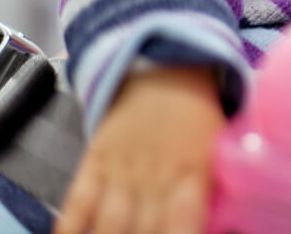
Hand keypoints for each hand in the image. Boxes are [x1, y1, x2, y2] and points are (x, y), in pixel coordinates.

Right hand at [54, 66, 226, 233]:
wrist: (166, 72)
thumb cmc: (197, 119)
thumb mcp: (217, 151)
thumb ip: (211, 190)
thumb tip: (220, 224)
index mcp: (193, 175)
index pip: (184, 225)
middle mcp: (156, 177)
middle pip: (144, 233)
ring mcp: (121, 171)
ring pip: (109, 224)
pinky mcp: (94, 162)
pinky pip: (76, 202)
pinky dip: (70, 228)